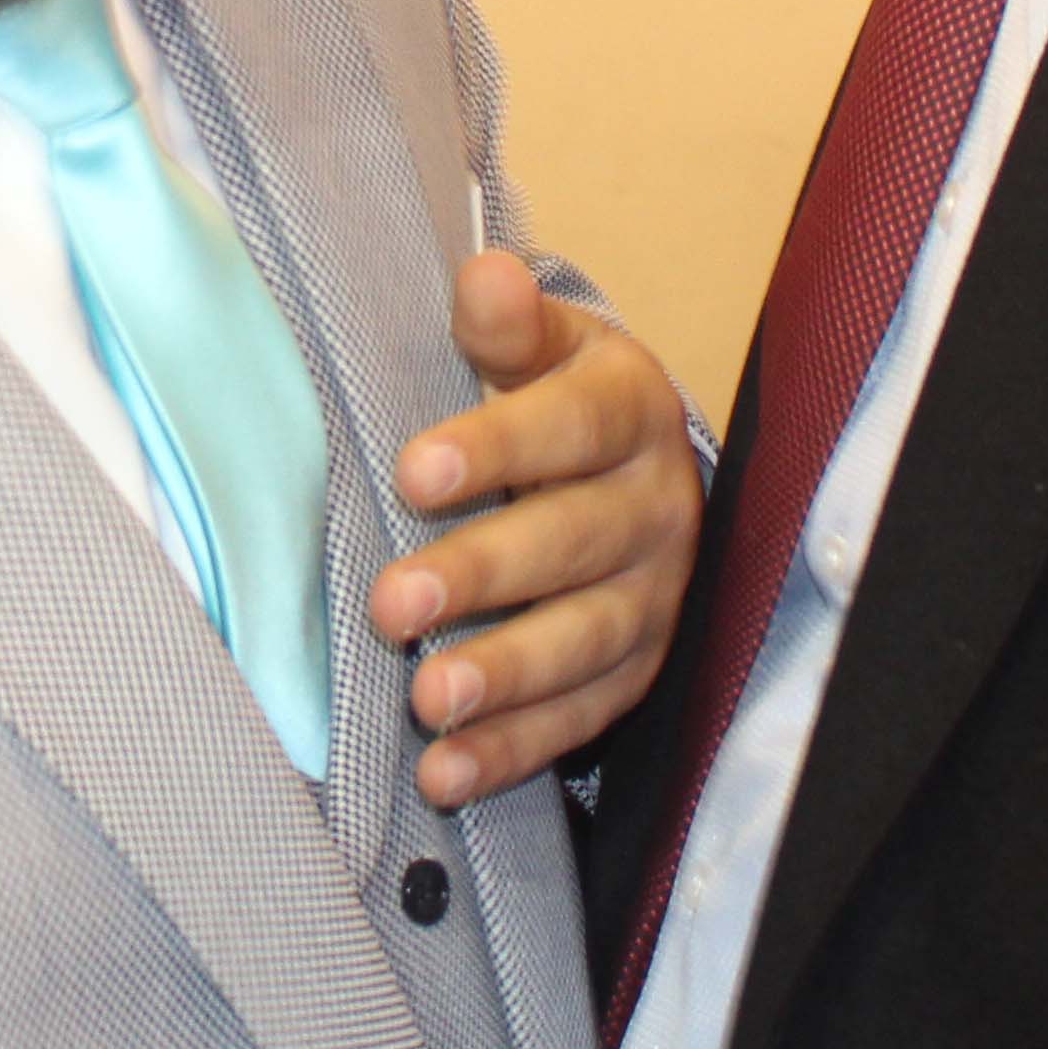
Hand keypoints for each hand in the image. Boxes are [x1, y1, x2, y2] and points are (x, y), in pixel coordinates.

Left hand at [369, 253, 704, 806]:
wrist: (635, 467)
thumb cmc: (560, 396)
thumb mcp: (544, 346)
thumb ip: (508, 324)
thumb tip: (483, 276)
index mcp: (631, 413)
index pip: (573, 428)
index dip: (498, 449)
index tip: (413, 470)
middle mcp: (656, 510)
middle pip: (574, 544)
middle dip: (482, 576)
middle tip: (391, 603)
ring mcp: (653, 600)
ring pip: (584, 642)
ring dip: (504, 676)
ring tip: (425, 697)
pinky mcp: (636, 672)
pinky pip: (579, 719)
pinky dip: (512, 751)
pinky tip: (443, 771)